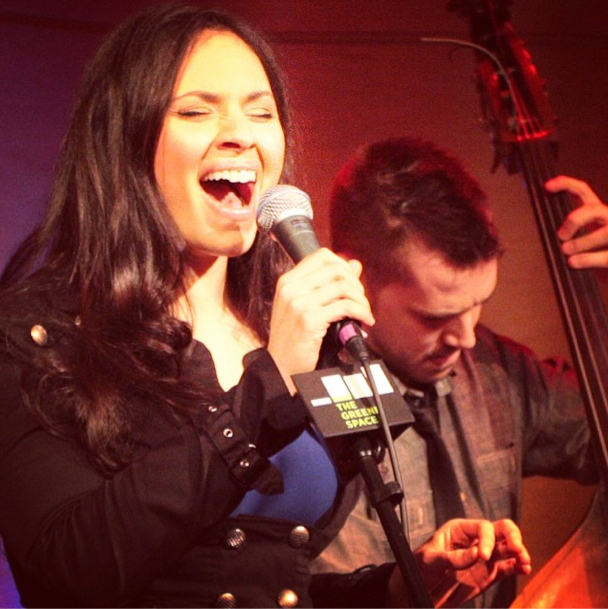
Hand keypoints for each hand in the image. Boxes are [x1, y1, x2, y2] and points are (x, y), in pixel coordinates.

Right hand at [266, 248, 373, 391]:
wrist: (280, 368)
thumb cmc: (293, 339)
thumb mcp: (305, 307)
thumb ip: (327, 285)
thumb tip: (354, 264)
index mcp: (288, 282)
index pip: (322, 256)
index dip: (343, 266)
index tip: (351, 282)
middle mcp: (291, 288)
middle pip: (336, 269)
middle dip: (355, 284)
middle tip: (360, 301)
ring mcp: (299, 303)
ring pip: (343, 286)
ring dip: (361, 299)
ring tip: (363, 312)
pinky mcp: (309, 319)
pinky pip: (345, 306)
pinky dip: (361, 312)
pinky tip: (364, 320)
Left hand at [389, 518, 530, 607]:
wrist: (420, 589)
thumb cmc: (420, 567)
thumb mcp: (430, 560)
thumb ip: (453, 557)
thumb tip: (477, 554)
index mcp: (459, 530)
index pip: (482, 527)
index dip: (487, 539)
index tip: (483, 557)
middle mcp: (475, 540)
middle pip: (500, 530)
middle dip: (512, 537)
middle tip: (518, 550)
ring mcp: (484, 557)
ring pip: (507, 548)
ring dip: (519, 552)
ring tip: (524, 562)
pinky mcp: (489, 573)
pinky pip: (507, 567)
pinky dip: (517, 567)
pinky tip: (523, 569)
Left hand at [546, 175, 607, 268]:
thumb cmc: (598, 249)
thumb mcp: (583, 236)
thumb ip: (568, 231)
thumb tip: (545, 234)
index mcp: (598, 212)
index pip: (583, 191)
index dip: (566, 184)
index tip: (547, 186)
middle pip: (593, 210)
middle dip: (575, 220)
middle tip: (561, 236)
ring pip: (605, 233)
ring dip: (583, 242)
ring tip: (566, 251)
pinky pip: (607, 256)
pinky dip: (588, 259)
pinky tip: (573, 263)